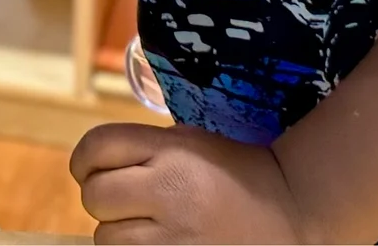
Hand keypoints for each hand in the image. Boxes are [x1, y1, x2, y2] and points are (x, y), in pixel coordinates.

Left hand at [71, 123, 308, 244]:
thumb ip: (143, 148)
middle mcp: (170, 192)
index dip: (85, 159)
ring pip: (106, 239)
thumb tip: (94, 163)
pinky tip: (156, 243)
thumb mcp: (191, 142)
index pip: (97, 146)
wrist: (293, 215)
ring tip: (148, 229)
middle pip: (95, 196)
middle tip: (128, 202)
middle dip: (104, 198)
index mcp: (172, 152)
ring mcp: (175, 239)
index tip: (91, 168)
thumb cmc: (235, 174)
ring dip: (118, 234)